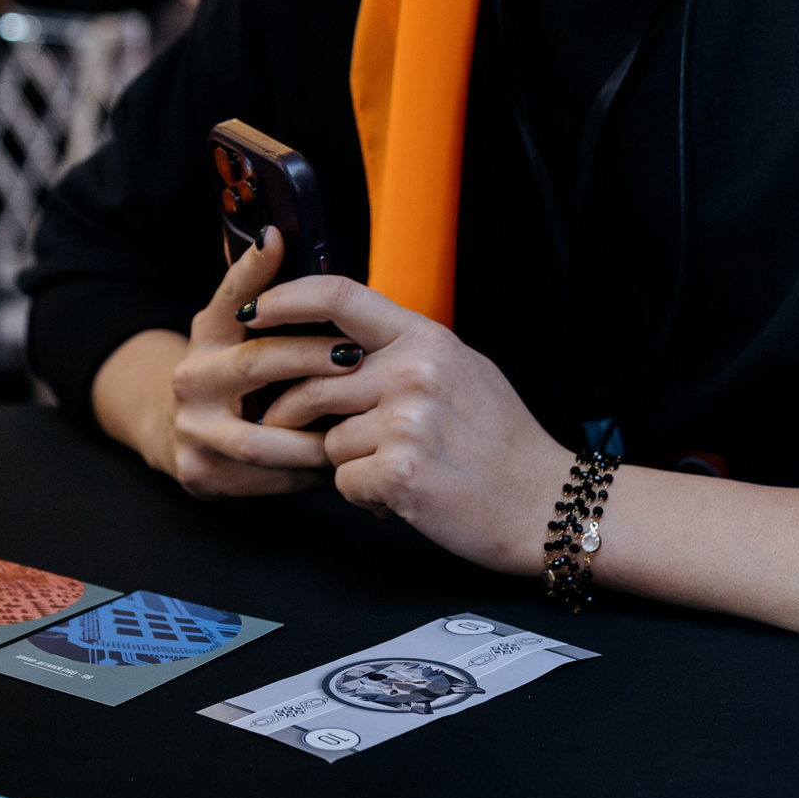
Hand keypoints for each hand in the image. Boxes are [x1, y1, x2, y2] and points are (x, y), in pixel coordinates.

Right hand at [89, 229, 372, 497]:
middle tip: (353, 355)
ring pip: (261, 438)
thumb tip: (275, 234)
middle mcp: (192, 379)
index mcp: (207, 335)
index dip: (253, 269)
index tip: (278, 240)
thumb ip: (256, 287)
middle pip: (255, 364)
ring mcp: (193, 430)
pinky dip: (303, 471)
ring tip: (356, 423)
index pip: (229, 295)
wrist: (178, 430)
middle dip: (309, 359)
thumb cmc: (230, 370)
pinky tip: (333, 459)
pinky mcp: (201, 473)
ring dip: (313, 433)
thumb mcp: (234, 326)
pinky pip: (266, 478)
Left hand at [252, 276, 570, 573]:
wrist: (544, 501)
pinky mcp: (400, 471)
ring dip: (349, 463)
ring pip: (328, 440)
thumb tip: (345, 341)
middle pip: (313, 382)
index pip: (337, 296)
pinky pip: (345, 482)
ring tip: (392, 467)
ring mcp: (406, 421)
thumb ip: (404, 352)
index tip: (254, 311)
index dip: (285, 299)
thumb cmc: (503, 442)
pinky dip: (366, 496)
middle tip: (304, 432)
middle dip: (298, 415)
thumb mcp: (462, 370)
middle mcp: (412, 371)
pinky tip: (402, 494)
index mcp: (424, 338)